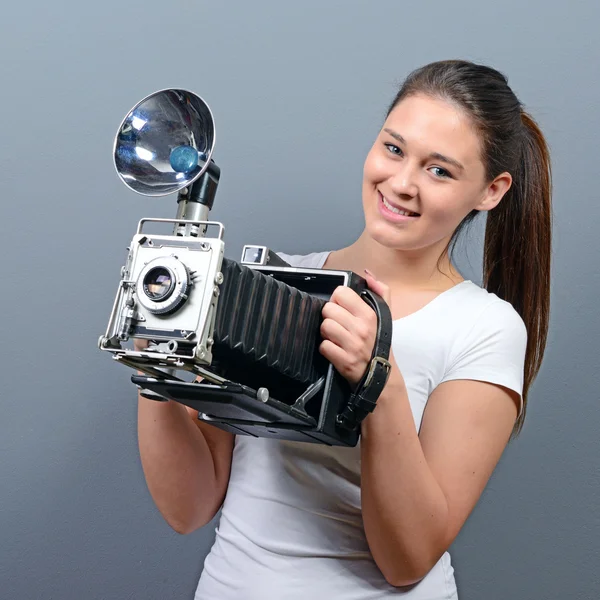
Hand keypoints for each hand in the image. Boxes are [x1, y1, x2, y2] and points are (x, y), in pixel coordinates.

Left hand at [319, 269, 390, 386]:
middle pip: (328, 309)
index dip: (338, 300)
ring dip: (326, 333)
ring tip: (335, 337)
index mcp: (369, 314)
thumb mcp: (385, 314)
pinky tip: (335, 350)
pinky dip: (326, 349)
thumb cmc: (378, 341)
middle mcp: (361, 328)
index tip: (342, 309)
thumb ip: (380, 290)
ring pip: (324, 326)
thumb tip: (368, 274)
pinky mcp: (343, 361)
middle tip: (338, 324)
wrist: (380, 375)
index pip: (340, 293)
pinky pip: (323, 346)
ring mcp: (352, 345)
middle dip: (330, 317)